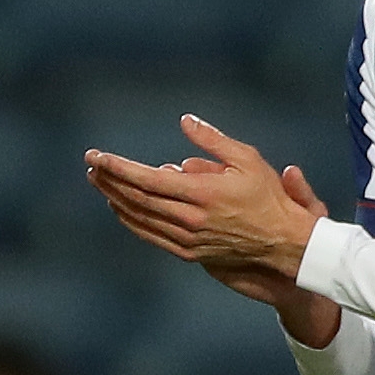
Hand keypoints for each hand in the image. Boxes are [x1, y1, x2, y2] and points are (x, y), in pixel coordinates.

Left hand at [85, 118, 341, 347]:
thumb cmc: (268, 196)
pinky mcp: (188, 252)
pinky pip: (151, 236)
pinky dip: (131, 220)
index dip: (118, 167)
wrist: (282, 242)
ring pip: (140, 218)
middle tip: (91, 165)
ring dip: (115, 198)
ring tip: (98, 181)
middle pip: (137, 198)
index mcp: (202, 193)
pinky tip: (119, 207)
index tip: (97, 156)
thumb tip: (184, 121)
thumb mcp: (247, 159)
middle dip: (110, 180)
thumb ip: (212, 140)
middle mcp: (190, 219)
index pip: (147, 179)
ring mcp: (187, 239)